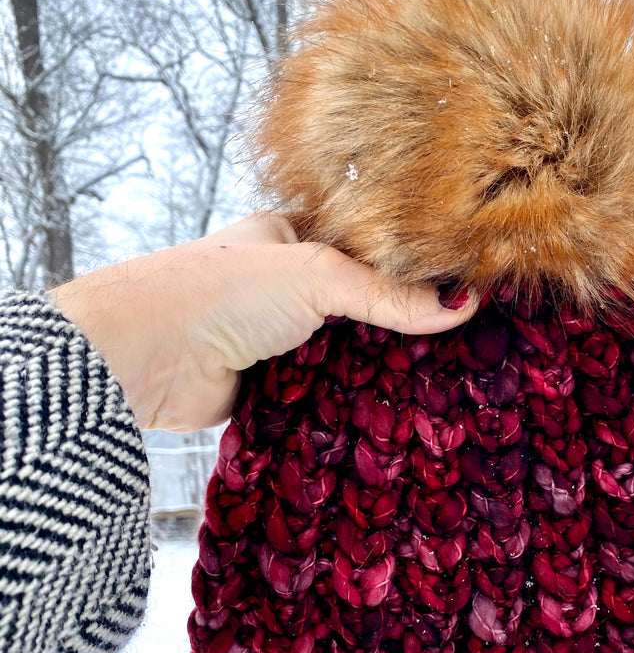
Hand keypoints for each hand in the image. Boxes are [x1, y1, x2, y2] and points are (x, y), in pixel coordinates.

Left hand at [47, 213, 476, 432]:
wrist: (147, 356)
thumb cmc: (219, 290)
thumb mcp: (316, 277)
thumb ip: (388, 295)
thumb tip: (461, 305)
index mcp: (293, 240)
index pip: (369, 248)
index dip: (414, 265)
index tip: (466, 285)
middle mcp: (287, 288)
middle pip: (362, 306)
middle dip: (404, 325)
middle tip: (468, 341)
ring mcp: (279, 340)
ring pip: (347, 354)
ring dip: (380, 368)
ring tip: (447, 381)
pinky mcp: (273, 390)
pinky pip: (327, 395)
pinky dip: (353, 403)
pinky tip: (397, 411)